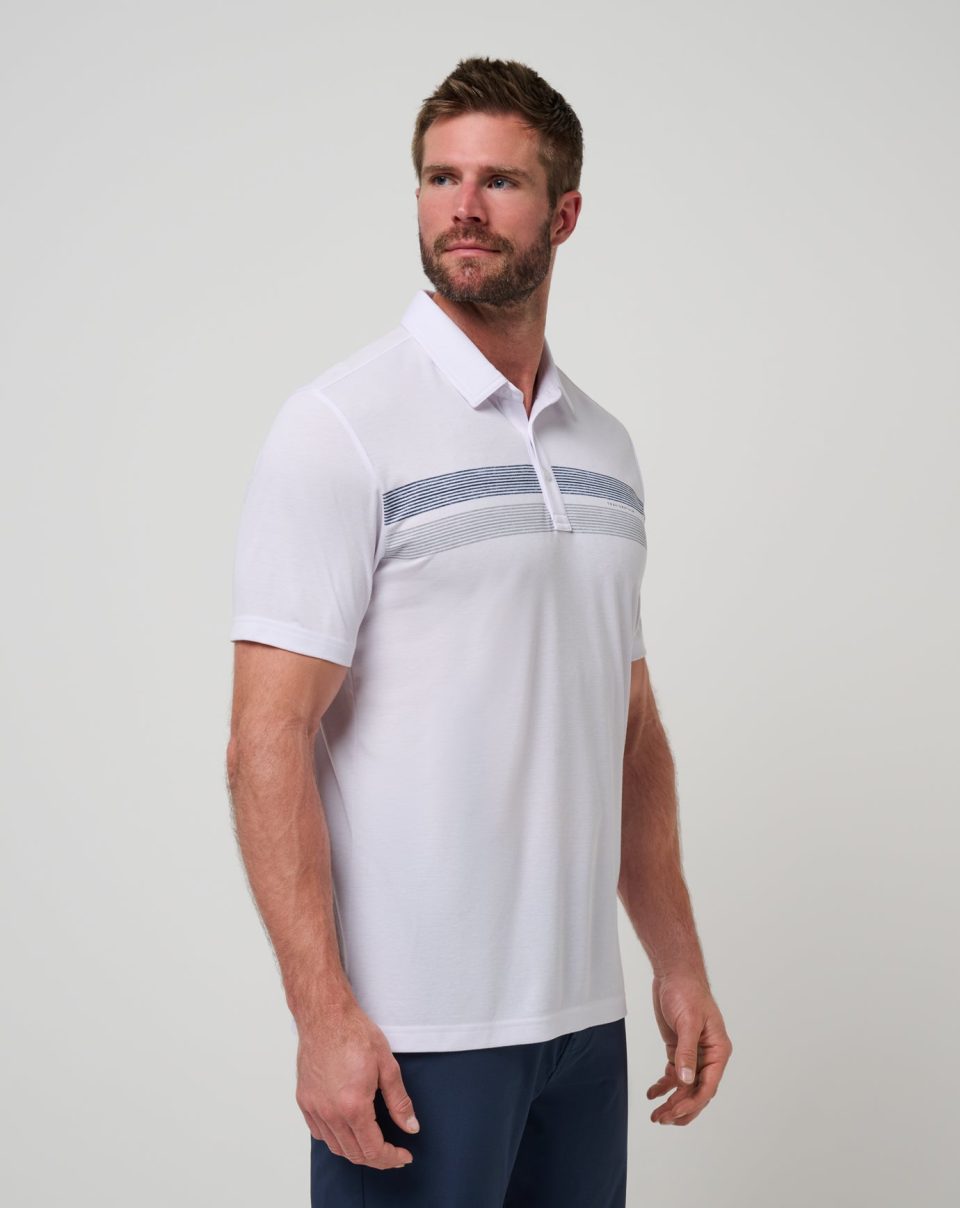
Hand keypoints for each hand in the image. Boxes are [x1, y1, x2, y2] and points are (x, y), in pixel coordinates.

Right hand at [295, 999, 419, 1168]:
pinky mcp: (305, 1101)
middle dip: (377, 1159)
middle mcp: (330, 1113)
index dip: (391, 1158)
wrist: (325, 1015)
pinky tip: (348, 1131)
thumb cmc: (355, 1033)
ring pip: (336, 1147)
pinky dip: (336, 1139)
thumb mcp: (387, 1065)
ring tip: (373, 1144)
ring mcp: (314, 1108)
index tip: (403, 1156)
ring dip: (356, 1152)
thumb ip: (399, 1101)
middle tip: (393, 1153)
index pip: (373, 1149)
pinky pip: (320, 1133)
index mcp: (353, 1106)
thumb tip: (411, 1127)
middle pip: (354, 1154)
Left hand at [647, 969, 732, 1125]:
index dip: (691, 1103)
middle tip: (661, 1119)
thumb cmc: (687, 991)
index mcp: (719, 1051)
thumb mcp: (688, 1021)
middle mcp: (709, 1056)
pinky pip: (674, 1074)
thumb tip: (685, 1081)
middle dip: (681, 1108)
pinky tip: (652, 1093)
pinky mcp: (679, 1049)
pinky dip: (664, 1085)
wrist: (674, 973)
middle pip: (697, 1091)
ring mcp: (694, 1054)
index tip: (673, 1112)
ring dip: (672, 1102)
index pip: (708, 1086)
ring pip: (685, 1087)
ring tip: (656, 1115)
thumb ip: (687, 1052)